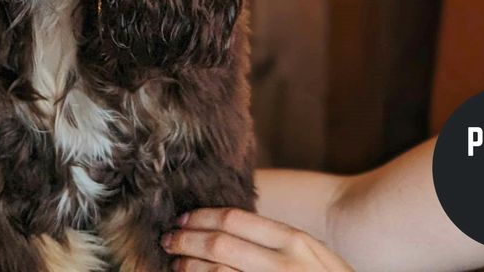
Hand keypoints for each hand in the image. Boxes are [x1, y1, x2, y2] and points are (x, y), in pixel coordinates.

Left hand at [160, 208, 353, 270]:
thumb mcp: (314, 256)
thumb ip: (279, 240)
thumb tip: (229, 226)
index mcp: (294, 242)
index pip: (234, 220)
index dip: (201, 217)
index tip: (183, 219)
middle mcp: (283, 266)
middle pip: (218, 245)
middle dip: (186, 241)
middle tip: (168, 240)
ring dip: (189, 269)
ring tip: (177, 266)